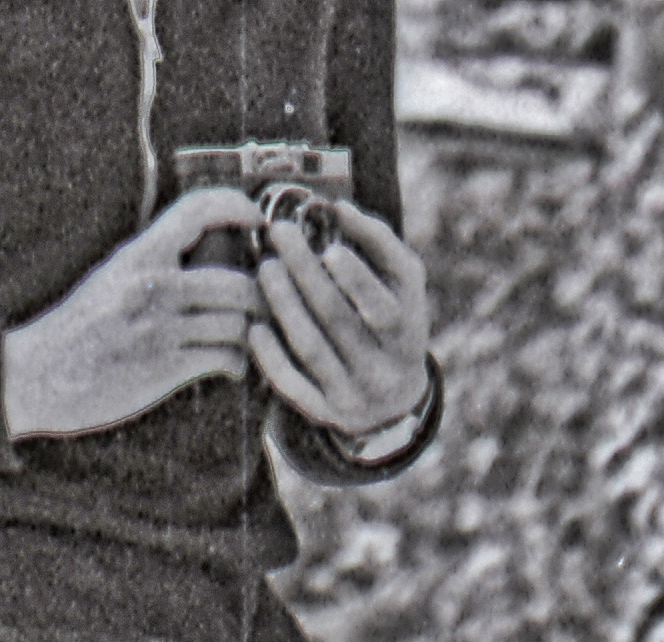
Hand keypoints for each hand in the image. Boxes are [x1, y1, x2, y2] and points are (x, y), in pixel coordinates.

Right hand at [3, 188, 263, 436]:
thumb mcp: (108, 280)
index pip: (197, 212)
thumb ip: (152, 266)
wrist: (34, 375)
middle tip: (271, 303)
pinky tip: (231, 367)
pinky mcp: (164, 368)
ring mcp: (161, 328)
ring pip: (238, 323)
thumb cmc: (73, 330)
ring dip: (254, 333)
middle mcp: (153, 286)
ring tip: (252, 340)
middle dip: (264, 296)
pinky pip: (224, 358)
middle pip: (238, 281)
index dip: (235, 207)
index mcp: (138, 256)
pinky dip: (237, 364)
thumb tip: (197, 256)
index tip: (256, 217)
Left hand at [249, 200, 429, 436]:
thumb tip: (340, 208)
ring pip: (311, 346)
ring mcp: (355, 392)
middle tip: (281, 235)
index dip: (356, 278)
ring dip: (284, 304)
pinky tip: (254, 328)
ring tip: (266, 268)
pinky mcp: (328, 411)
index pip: (383, 306)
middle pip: (338, 318)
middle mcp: (385, 366)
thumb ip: (379, 245)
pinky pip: (294, 385)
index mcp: (409, 330)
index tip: (329, 247)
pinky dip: (272, 356)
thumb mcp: (402, 286)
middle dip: (306, 272)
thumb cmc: (391, 321)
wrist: (395, 401)